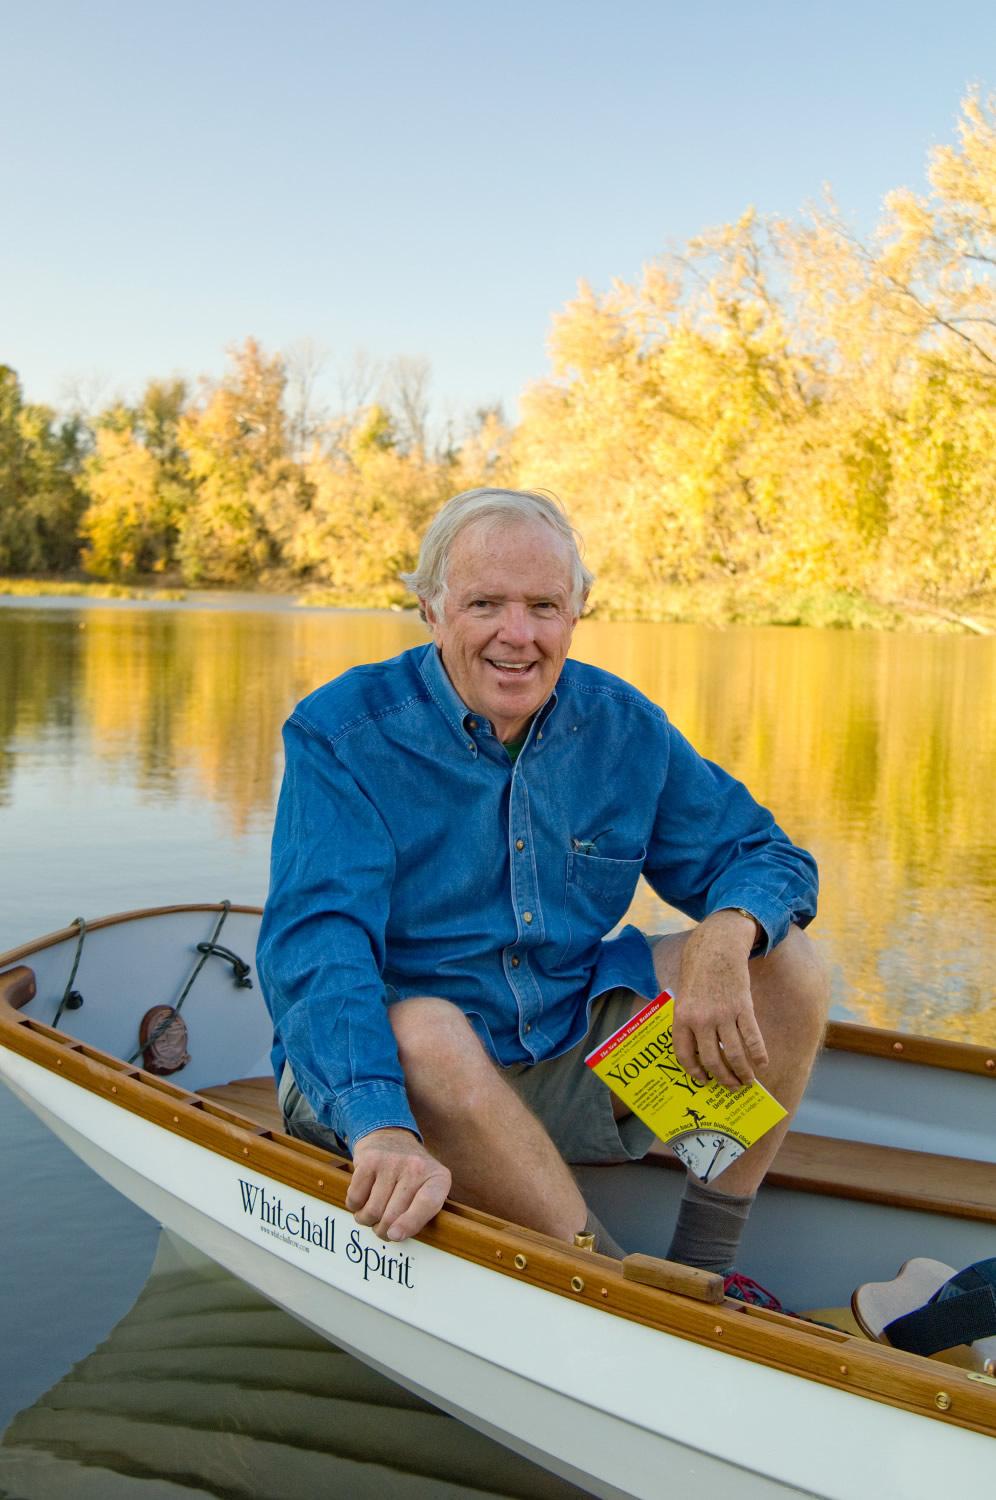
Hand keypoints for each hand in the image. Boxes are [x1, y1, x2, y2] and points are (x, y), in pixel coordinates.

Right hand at [346, 1128, 451, 1241]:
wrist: (391, 1137)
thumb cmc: (410, 1176)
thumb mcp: (426, 1191)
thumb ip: (420, 1215)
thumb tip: (394, 1235)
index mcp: (438, 1178)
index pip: (428, 1203)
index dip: (410, 1223)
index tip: (395, 1235)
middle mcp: (416, 1166)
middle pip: (393, 1216)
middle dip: (383, 1230)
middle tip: (383, 1228)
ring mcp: (392, 1161)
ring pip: (372, 1211)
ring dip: (367, 1219)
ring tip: (373, 1212)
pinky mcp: (369, 1160)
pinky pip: (355, 1198)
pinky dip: (355, 1205)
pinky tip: (363, 1196)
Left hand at [671, 910, 768, 1089]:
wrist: (717, 947)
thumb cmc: (698, 971)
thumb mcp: (683, 995)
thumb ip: (688, 1021)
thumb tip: (699, 1051)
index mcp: (682, 1017)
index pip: (685, 1055)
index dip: (695, 1072)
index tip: (703, 1081)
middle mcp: (701, 1019)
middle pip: (712, 1060)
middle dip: (723, 1078)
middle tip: (730, 1087)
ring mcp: (723, 1014)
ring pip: (734, 1053)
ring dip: (742, 1072)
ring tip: (747, 1082)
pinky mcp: (743, 1007)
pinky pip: (752, 1037)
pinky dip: (758, 1054)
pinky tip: (762, 1063)